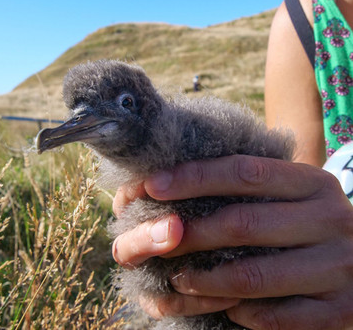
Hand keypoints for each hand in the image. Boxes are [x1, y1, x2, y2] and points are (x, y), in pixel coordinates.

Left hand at [112, 155, 352, 328]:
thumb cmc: (304, 222)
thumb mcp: (286, 196)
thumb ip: (243, 188)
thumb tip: (169, 184)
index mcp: (311, 182)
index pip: (243, 171)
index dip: (194, 177)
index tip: (153, 185)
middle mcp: (330, 218)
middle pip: (242, 223)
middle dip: (190, 234)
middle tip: (156, 239)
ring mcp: (339, 265)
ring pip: (254, 275)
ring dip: (205, 280)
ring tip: (177, 278)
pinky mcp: (340, 309)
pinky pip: (277, 316)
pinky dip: (241, 312)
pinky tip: (222, 307)